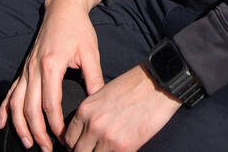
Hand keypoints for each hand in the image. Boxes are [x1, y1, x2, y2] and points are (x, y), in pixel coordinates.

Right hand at [0, 0, 104, 149]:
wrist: (63, 8)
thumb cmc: (78, 29)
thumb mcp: (91, 52)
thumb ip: (94, 78)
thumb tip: (98, 102)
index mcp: (51, 65)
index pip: (49, 103)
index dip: (55, 124)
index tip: (63, 138)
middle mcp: (34, 69)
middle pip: (30, 109)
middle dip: (38, 132)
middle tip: (46, 149)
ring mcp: (26, 69)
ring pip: (16, 104)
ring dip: (20, 126)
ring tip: (29, 143)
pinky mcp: (24, 68)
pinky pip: (10, 92)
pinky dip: (4, 110)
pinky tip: (2, 124)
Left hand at [62, 64, 181, 151]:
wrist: (159, 83)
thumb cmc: (135, 85)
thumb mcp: (104, 93)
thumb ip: (92, 113)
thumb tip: (88, 130)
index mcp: (86, 109)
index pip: (69, 139)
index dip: (75, 145)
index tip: (82, 146)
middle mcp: (93, 125)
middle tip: (96, 149)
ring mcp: (107, 137)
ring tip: (109, 149)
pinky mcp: (124, 147)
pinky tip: (121, 148)